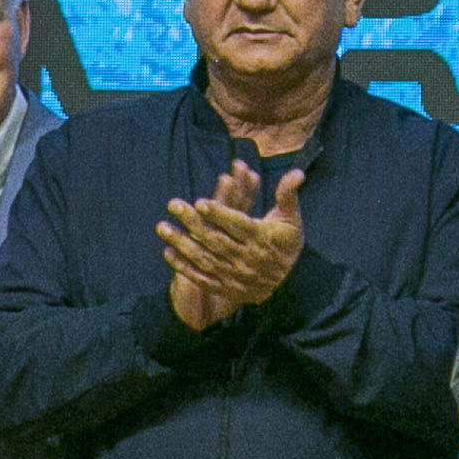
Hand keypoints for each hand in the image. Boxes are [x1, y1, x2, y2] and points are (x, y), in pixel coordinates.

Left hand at [159, 162, 306, 328]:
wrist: (288, 282)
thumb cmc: (286, 242)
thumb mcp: (290, 218)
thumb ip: (287, 194)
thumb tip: (297, 171)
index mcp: (262, 239)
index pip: (239, 225)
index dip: (220, 214)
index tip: (201, 201)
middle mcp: (247, 258)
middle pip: (216, 240)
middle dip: (193, 222)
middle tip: (173, 204)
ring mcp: (234, 275)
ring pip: (205, 258)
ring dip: (182, 243)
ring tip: (161, 227)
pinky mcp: (225, 287)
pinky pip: (202, 277)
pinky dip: (183, 267)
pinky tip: (167, 252)